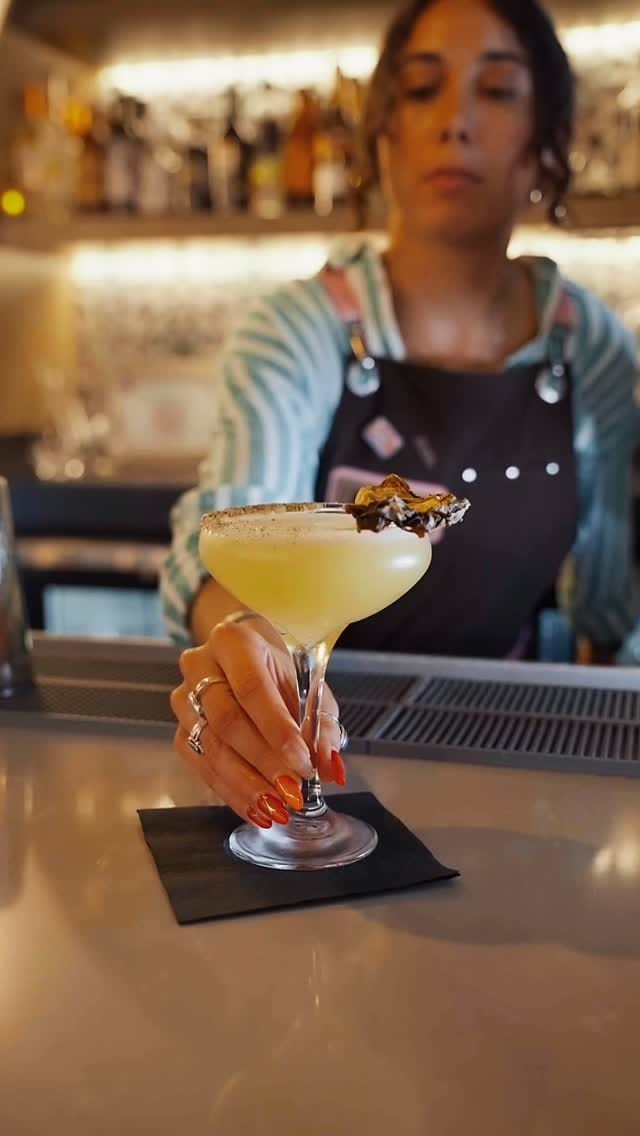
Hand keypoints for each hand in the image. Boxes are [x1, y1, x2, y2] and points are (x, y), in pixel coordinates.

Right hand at [170, 615, 346, 828]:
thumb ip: (321, 727)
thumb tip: (329, 768)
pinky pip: (202, 766)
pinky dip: (231, 792)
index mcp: (235, 642)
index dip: (277, 731)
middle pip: (227, 721)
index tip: (302, 763)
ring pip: (211, 748)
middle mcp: (200, 666)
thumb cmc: (279, 672)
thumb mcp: (309, 689)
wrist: (244, 658)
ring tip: (277, 808)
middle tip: (292, 791)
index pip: (253, 689)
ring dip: (246, 784)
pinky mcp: (179, 729)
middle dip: (263, 762)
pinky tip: (256, 809)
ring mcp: (184, 699)